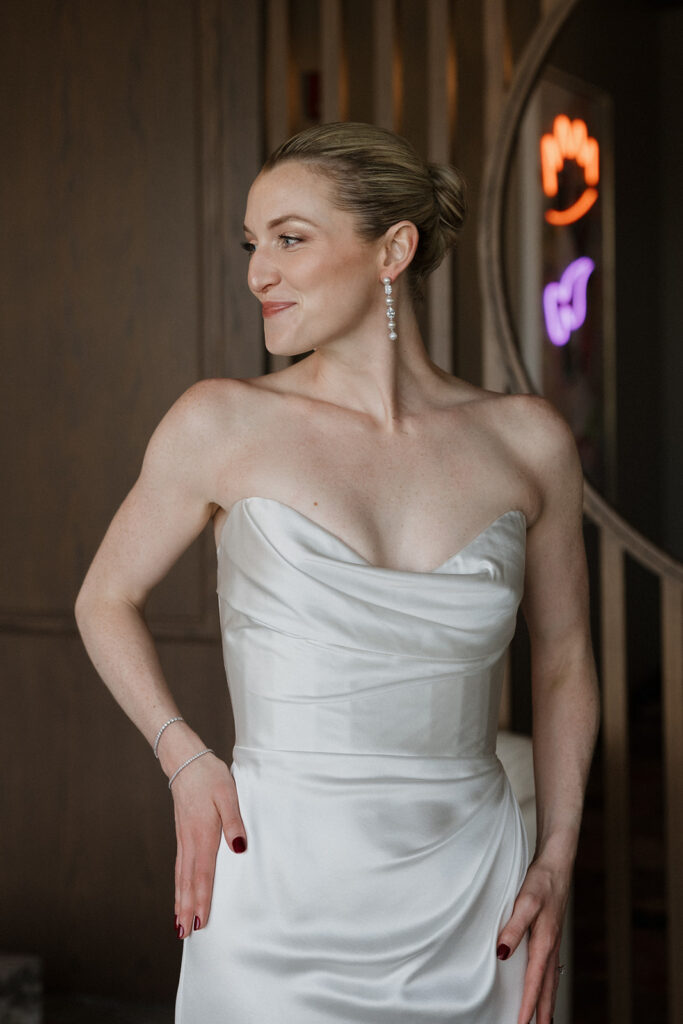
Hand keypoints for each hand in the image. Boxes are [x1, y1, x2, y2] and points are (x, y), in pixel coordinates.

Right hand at [170, 752, 247, 938]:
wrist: (185, 761)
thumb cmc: (210, 776)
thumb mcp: (228, 793)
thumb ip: (234, 821)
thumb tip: (239, 848)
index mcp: (203, 833)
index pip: (203, 873)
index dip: (202, 899)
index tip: (200, 921)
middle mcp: (190, 840)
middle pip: (188, 881)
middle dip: (187, 908)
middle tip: (185, 934)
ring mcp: (183, 838)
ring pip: (181, 876)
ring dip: (180, 901)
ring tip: (178, 924)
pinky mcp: (182, 834)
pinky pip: (179, 865)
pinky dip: (178, 884)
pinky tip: (179, 893)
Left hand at [496, 855, 570, 1023]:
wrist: (557, 866)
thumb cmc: (541, 882)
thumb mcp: (525, 902)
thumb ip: (513, 928)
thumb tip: (502, 954)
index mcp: (544, 942)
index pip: (533, 983)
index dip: (526, 1006)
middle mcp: (551, 947)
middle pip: (547, 990)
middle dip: (541, 1014)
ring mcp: (553, 944)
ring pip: (551, 982)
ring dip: (546, 1003)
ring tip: (543, 1021)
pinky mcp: (551, 937)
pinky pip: (551, 970)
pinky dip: (548, 987)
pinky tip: (545, 989)